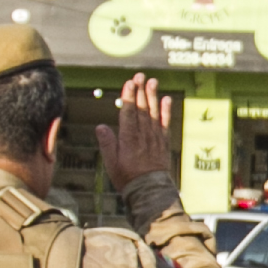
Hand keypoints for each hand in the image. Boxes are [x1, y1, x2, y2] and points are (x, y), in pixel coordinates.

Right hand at [97, 73, 174, 190]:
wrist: (150, 191)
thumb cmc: (127, 178)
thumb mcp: (111, 163)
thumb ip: (107, 143)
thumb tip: (101, 126)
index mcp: (128, 139)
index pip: (128, 113)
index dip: (129, 97)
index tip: (129, 83)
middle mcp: (143, 135)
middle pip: (141, 109)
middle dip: (140, 91)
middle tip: (140, 75)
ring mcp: (154, 138)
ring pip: (153, 113)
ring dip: (152, 96)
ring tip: (152, 81)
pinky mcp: (163, 142)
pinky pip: (165, 123)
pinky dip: (166, 111)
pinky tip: (167, 99)